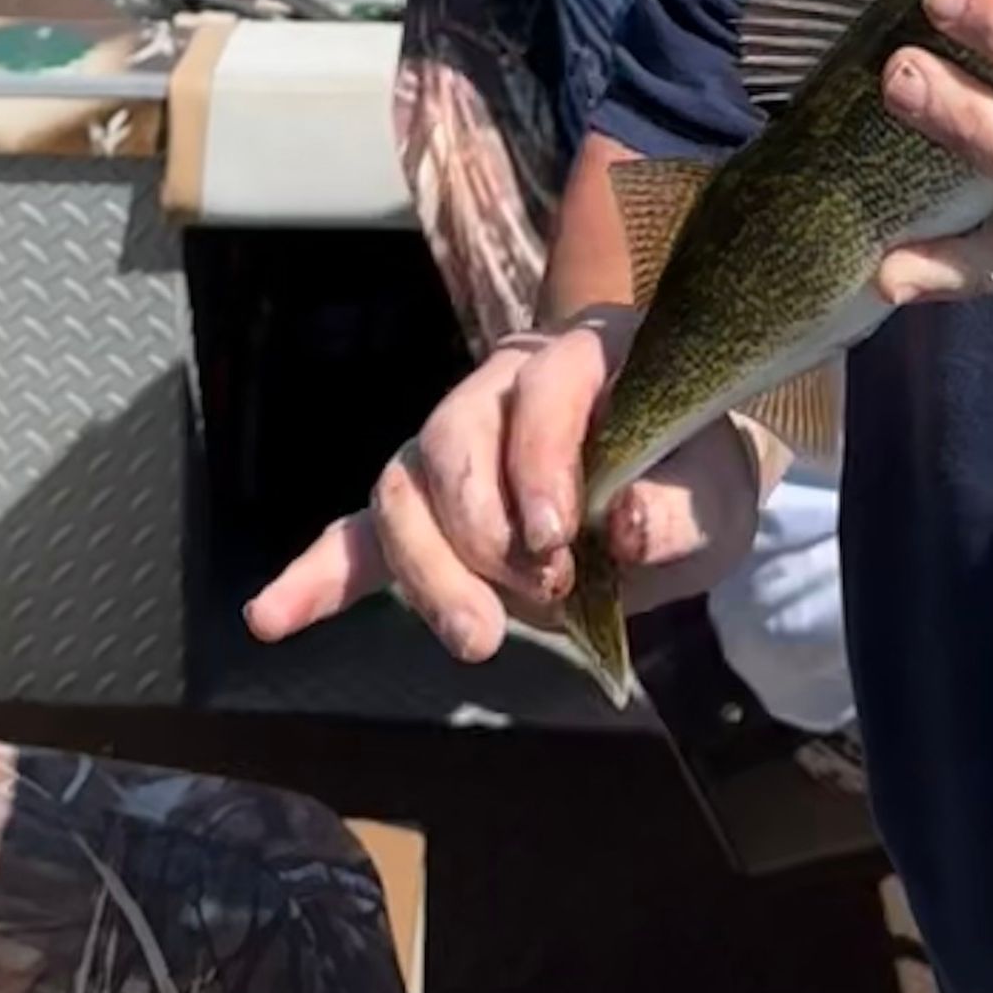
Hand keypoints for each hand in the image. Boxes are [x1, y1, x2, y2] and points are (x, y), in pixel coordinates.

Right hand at [244, 309, 774, 663]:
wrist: (682, 487)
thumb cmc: (699, 477)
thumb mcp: (720, 496)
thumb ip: (681, 510)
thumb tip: (627, 527)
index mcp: (586, 354)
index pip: (543, 389)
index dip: (540, 462)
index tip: (555, 538)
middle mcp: (505, 382)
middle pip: (452, 439)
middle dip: (483, 530)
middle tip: (543, 596)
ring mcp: (455, 441)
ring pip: (403, 487)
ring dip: (430, 570)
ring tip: (476, 639)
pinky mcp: (428, 505)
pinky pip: (359, 535)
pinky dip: (319, 576)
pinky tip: (272, 616)